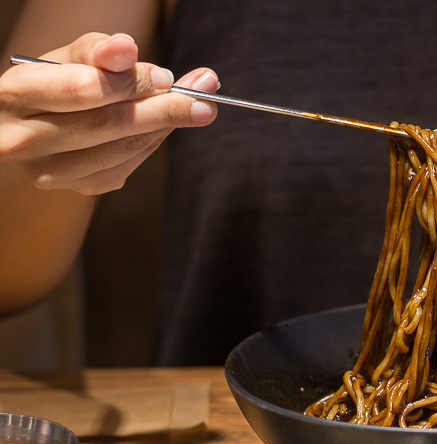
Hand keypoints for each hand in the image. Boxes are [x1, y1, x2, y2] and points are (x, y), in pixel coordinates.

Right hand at [0, 32, 218, 194]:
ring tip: (197, 105)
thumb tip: (128, 49)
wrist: (31, 130)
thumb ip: (98, 52)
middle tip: (204, 91)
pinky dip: (154, 141)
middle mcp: (24, 141)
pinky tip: (165, 124)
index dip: (132, 82)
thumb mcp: (66, 59)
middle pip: (110, 124)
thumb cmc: (52, 84)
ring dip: (167, 124)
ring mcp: (51, 172)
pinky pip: (130, 164)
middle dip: (164, 106)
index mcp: (14, 97)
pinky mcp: (81, 188)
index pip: (85, 89)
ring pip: (125, 148)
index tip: (166, 76)